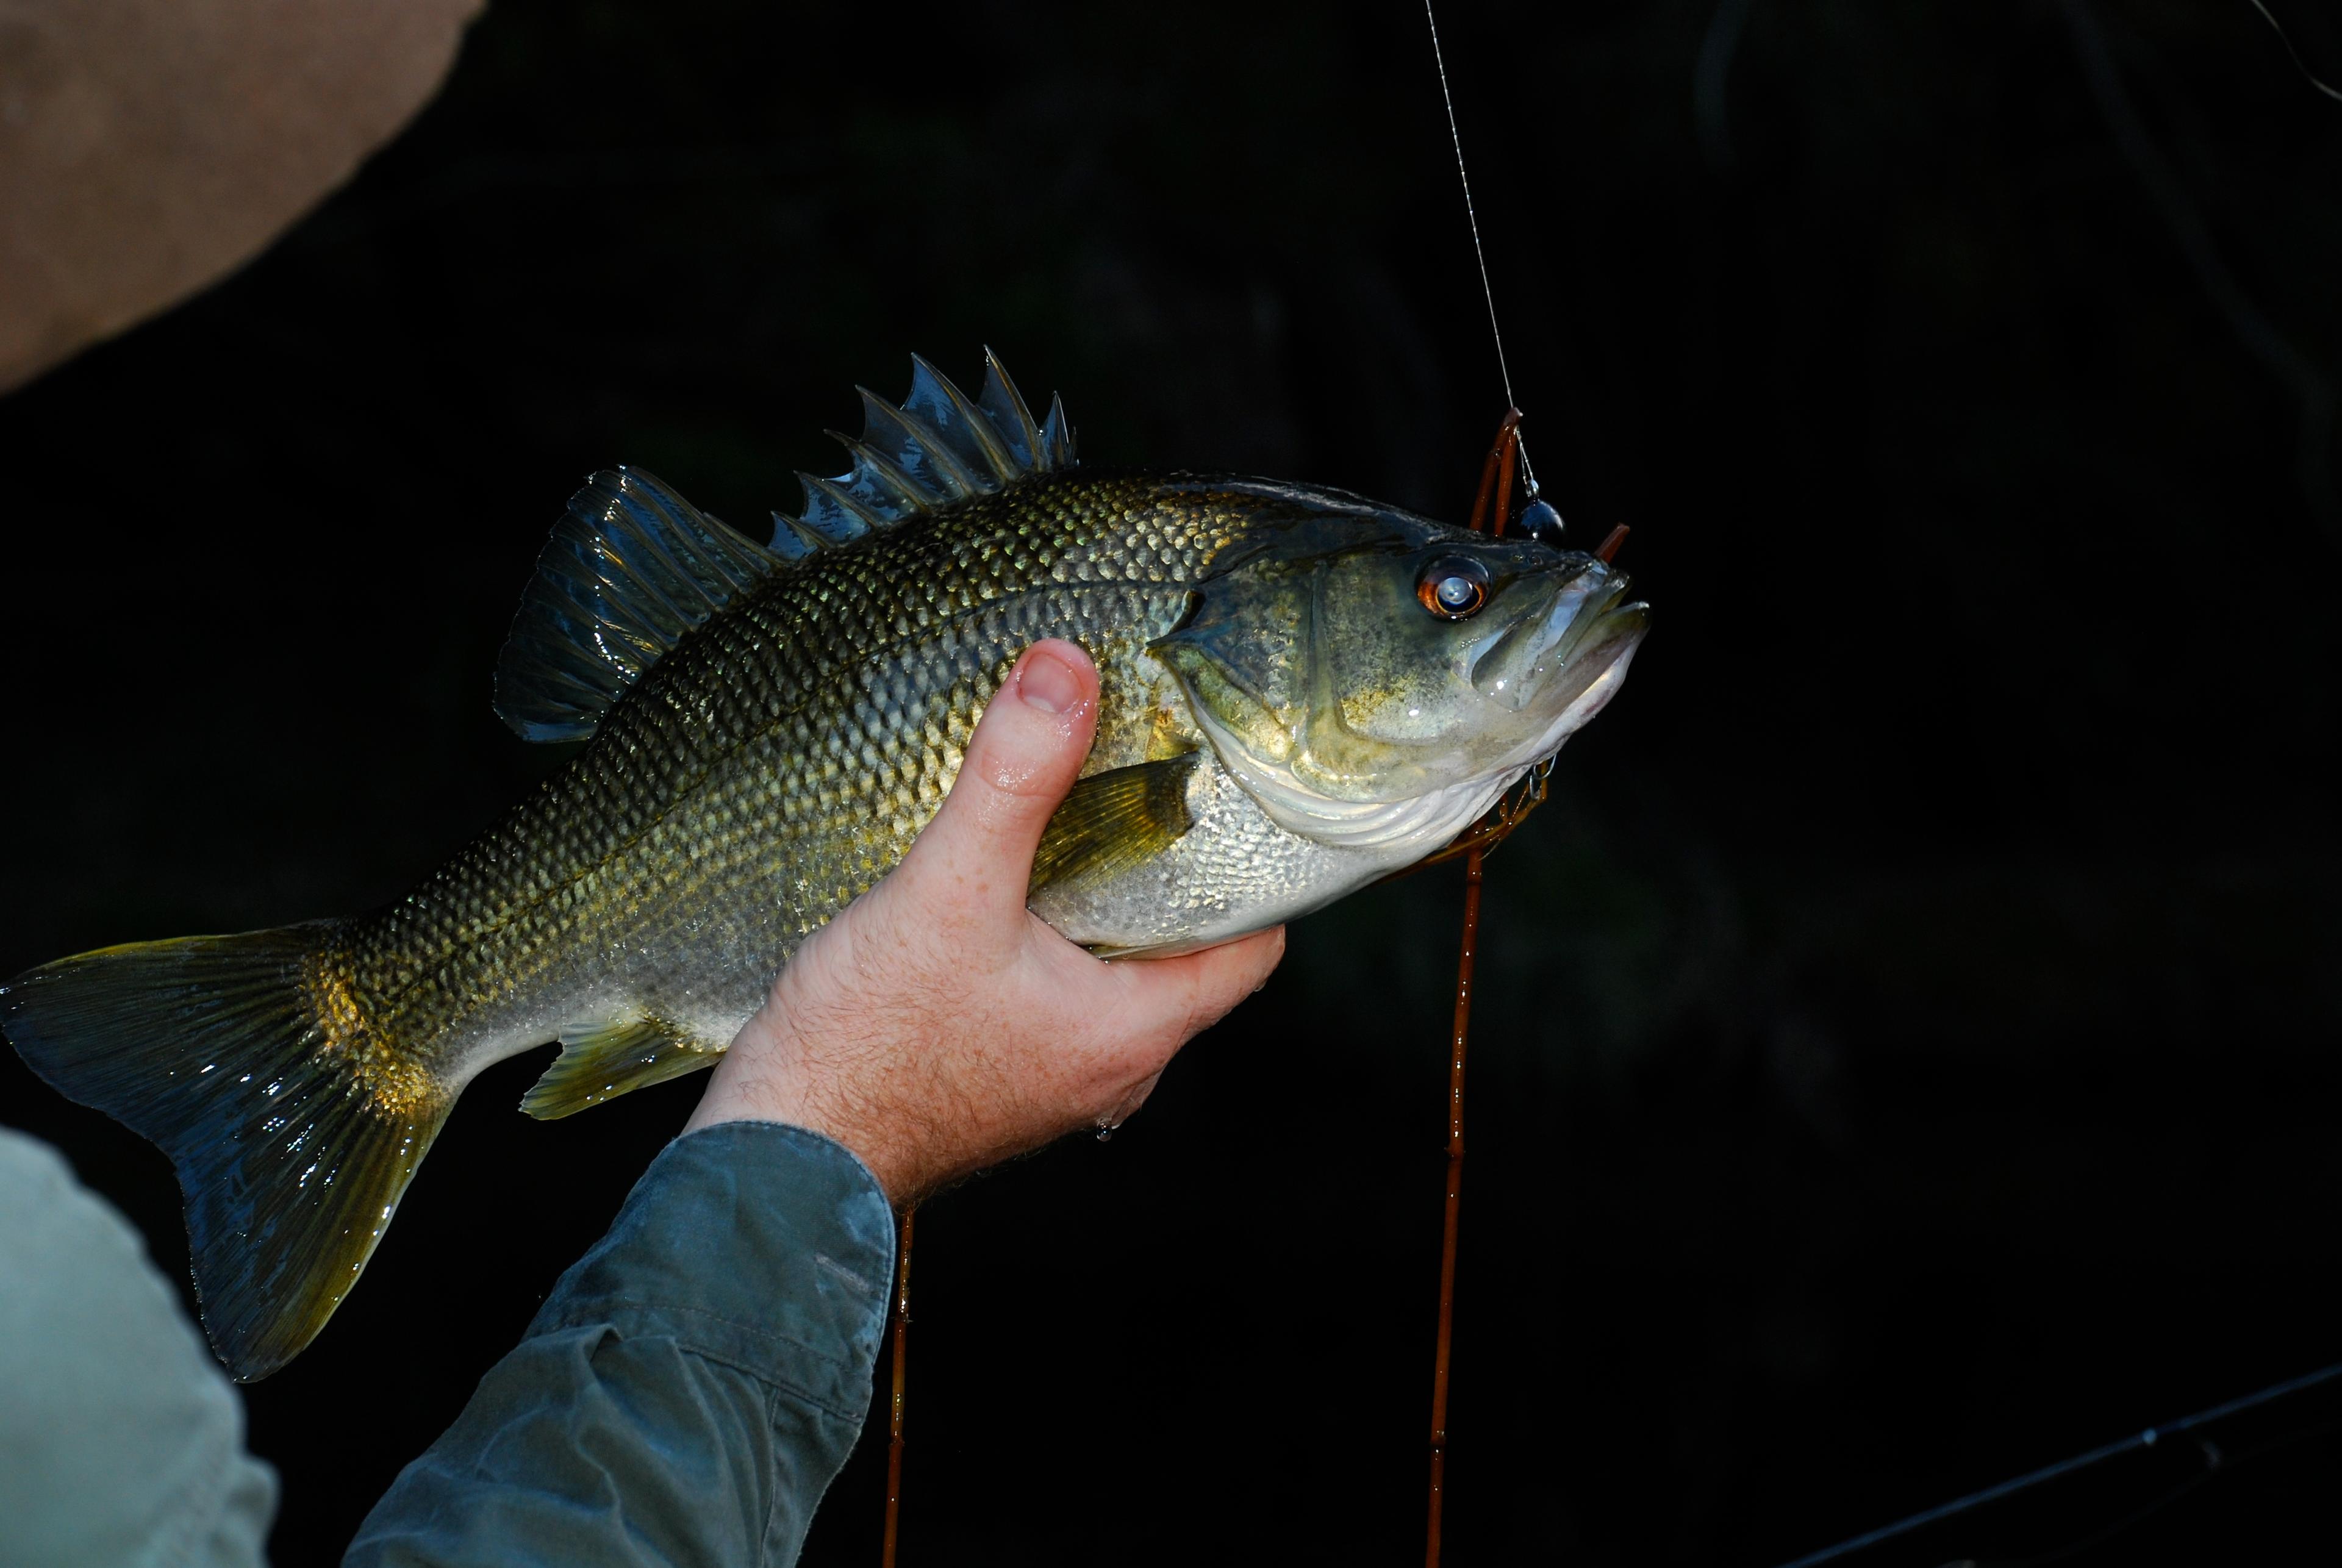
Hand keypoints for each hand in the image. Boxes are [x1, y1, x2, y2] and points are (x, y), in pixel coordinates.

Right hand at [685, 639, 1286, 1202]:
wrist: (778, 1159)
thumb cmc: (867, 1048)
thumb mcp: (948, 891)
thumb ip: (1012, 778)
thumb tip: (1065, 672)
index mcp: (1136, 1033)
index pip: (1254, 945)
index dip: (1252, 866)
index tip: (1225, 795)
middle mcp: (1114, 1069)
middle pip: (1183, 952)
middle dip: (1162, 871)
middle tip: (1136, 782)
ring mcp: (1056, 1080)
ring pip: (1112, 975)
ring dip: (1094, 907)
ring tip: (1062, 823)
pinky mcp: (1000, 1079)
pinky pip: (1053, 998)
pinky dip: (1042, 943)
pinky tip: (994, 894)